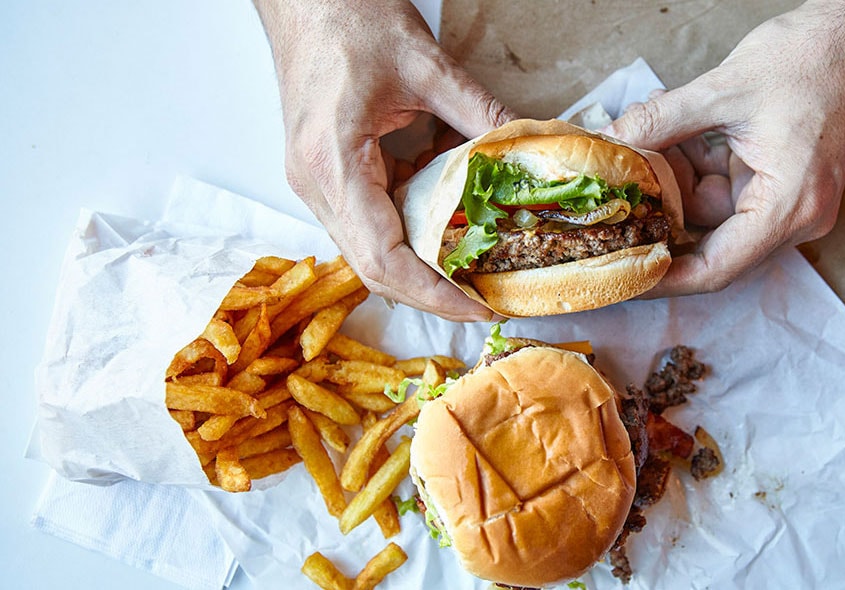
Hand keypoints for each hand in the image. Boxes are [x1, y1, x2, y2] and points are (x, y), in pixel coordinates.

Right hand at [253, 0, 514, 319]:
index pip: (382, 255)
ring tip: (471, 273)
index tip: (476, 306)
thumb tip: (525, 149)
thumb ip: (477, 112)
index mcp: (332, 161)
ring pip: (368, 251)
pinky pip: (366, 223)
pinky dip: (407, 232)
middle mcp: (314, 183)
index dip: (432, 292)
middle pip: (372, 267)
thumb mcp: (425, 65)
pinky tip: (445, 226)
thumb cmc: (348, 19)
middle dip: (430, 294)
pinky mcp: (324, 175)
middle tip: (482, 301)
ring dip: (419, 267)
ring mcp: (314, 182)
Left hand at [606, 0, 844, 295]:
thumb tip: (610, 145)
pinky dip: (695, 163)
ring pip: (710, 210)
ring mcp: (789, 201)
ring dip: (675, 177)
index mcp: (790, 207)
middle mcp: (796, 217)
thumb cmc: (813, 57)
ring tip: (648, 133)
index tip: (617, 274)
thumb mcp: (724, 90)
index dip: (661, 277)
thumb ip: (661, 122)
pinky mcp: (779, 181)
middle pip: (708, 240)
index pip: (715, 268)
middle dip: (660, 210)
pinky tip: (673, 130)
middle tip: (615, 187)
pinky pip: (723, 187)